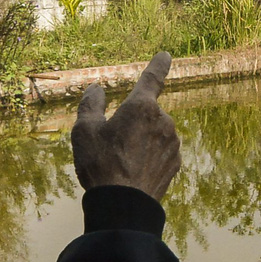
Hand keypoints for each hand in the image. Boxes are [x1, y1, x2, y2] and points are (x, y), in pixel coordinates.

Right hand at [72, 52, 181, 197]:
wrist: (124, 206)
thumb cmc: (101, 165)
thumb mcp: (84, 131)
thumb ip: (90, 104)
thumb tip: (96, 89)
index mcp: (142, 107)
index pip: (152, 78)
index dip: (158, 65)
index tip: (165, 55)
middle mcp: (164, 121)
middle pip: (145, 113)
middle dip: (132, 123)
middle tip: (111, 146)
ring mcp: (172, 143)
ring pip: (153, 133)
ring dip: (140, 141)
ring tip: (120, 163)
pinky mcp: (175, 162)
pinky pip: (159, 151)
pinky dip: (148, 157)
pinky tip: (133, 172)